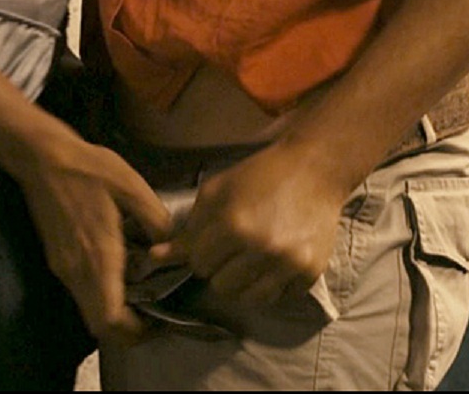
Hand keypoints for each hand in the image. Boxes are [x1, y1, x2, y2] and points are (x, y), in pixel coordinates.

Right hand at [13, 132, 172, 345]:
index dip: (137, 332)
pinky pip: (83, 292)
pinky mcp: (57, 259)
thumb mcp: (133, 188)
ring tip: (144, 295)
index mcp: (98, 257)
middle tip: (155, 316)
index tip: (160, 322)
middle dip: (128, 331)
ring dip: (116, 314)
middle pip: (99, 326)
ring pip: (89, 311)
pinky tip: (123, 272)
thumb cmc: (89, 168)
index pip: (111, 320)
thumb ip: (156, 222)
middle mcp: (76, 271)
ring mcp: (63, 268)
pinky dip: (104, 296)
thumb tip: (170, 248)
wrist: (42, 156)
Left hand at [148, 136, 348, 308]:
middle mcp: (261, 248)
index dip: (203, 253)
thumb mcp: (217, 192)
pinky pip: (279, 298)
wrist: (313, 169)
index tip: (215, 240)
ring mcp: (288, 263)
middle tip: (235, 249)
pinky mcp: (309, 272)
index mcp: (232, 225)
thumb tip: (154, 258)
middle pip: (220, 286)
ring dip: (245, 282)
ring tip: (252, 260)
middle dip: (222, 269)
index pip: (198, 264)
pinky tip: (275, 262)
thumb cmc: (259, 175)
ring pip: (248, 299)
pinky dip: (273, 285)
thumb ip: (188, 228)